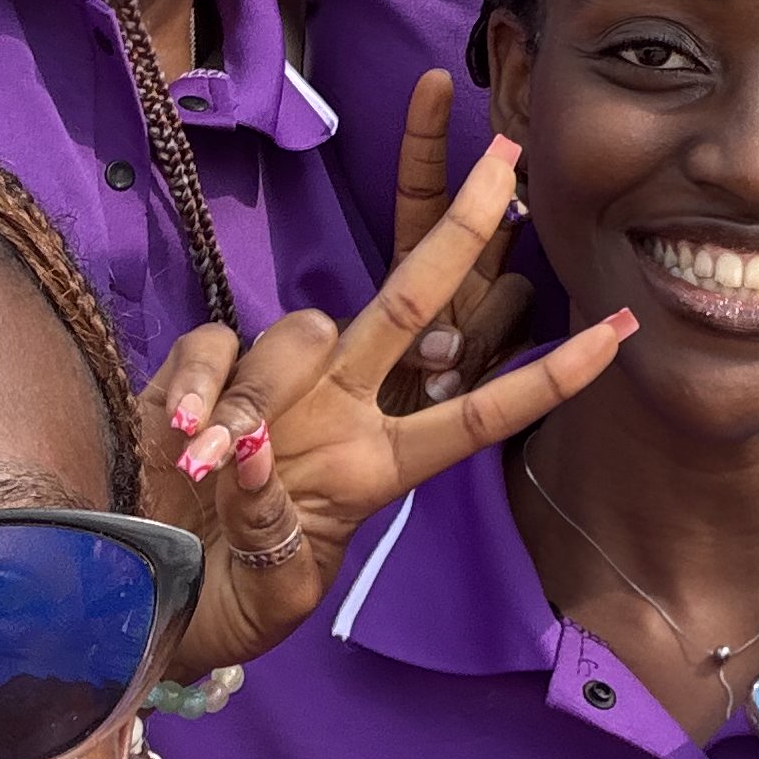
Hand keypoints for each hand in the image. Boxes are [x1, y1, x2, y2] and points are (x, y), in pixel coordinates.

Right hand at [134, 137, 631, 679]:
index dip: (551, 378)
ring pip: (304, 329)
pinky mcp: (200, 372)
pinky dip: (198, 387)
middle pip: (415, 299)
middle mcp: (341, 408)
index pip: (482, 414)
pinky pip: (214, 346)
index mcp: (380, 465)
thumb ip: (276, 527)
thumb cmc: (224, 600)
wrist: (134, 594)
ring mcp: (273, 385)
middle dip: (465, 223)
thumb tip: (258, 452)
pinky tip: (176, 437)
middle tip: (509, 158)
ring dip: (260, 394)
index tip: (624, 332)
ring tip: (208, 467)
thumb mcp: (275, 592)